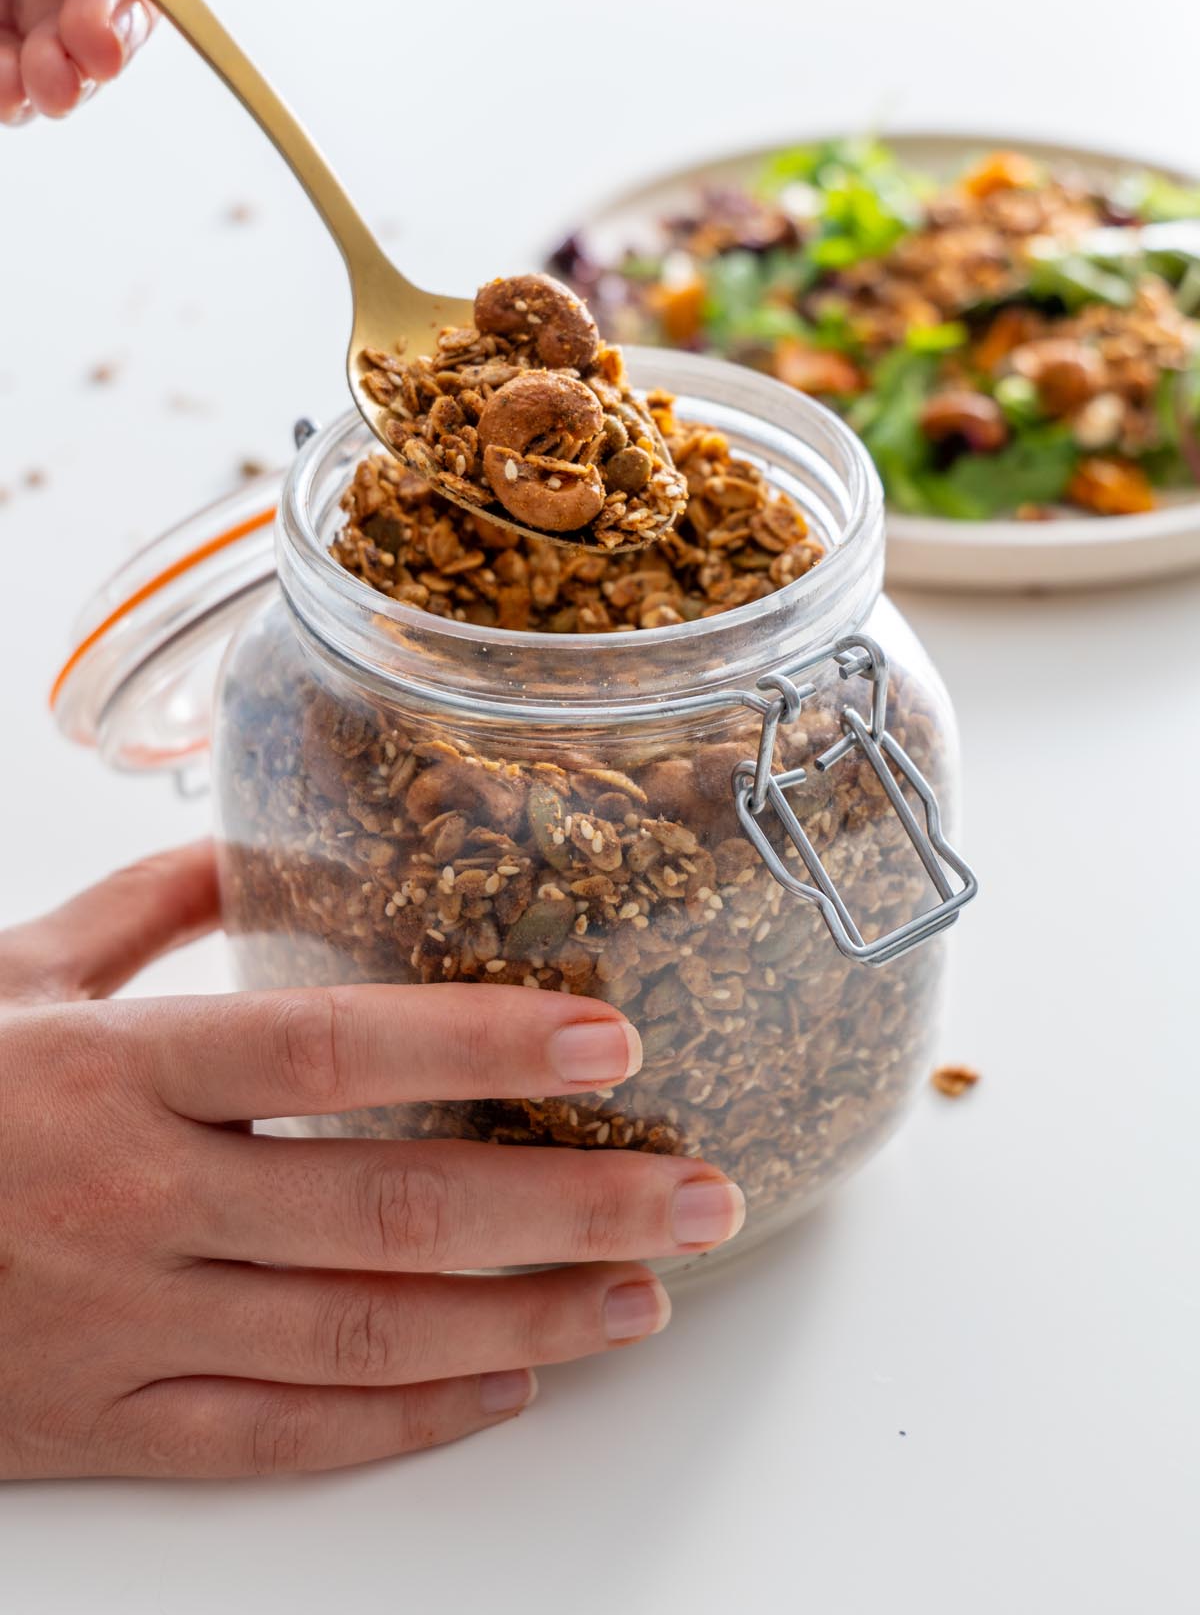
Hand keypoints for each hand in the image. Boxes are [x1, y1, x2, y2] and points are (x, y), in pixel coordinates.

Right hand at [0, 843, 744, 1478]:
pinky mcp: (105, 1426)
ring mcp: (123, 1327)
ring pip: (358, 1341)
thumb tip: (266, 846)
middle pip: (384, 1210)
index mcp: (115, 1070)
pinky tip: (505, 1385)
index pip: (326, 1049)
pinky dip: (404, 1421)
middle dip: (565, 1209)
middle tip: (698, 1199)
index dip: (477, 1041)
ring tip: (643, 1298)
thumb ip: (146, 903)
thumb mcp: (10, 971)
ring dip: (522, 1320)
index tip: (607, 1039)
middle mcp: (133, 1201)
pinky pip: (277, 1438)